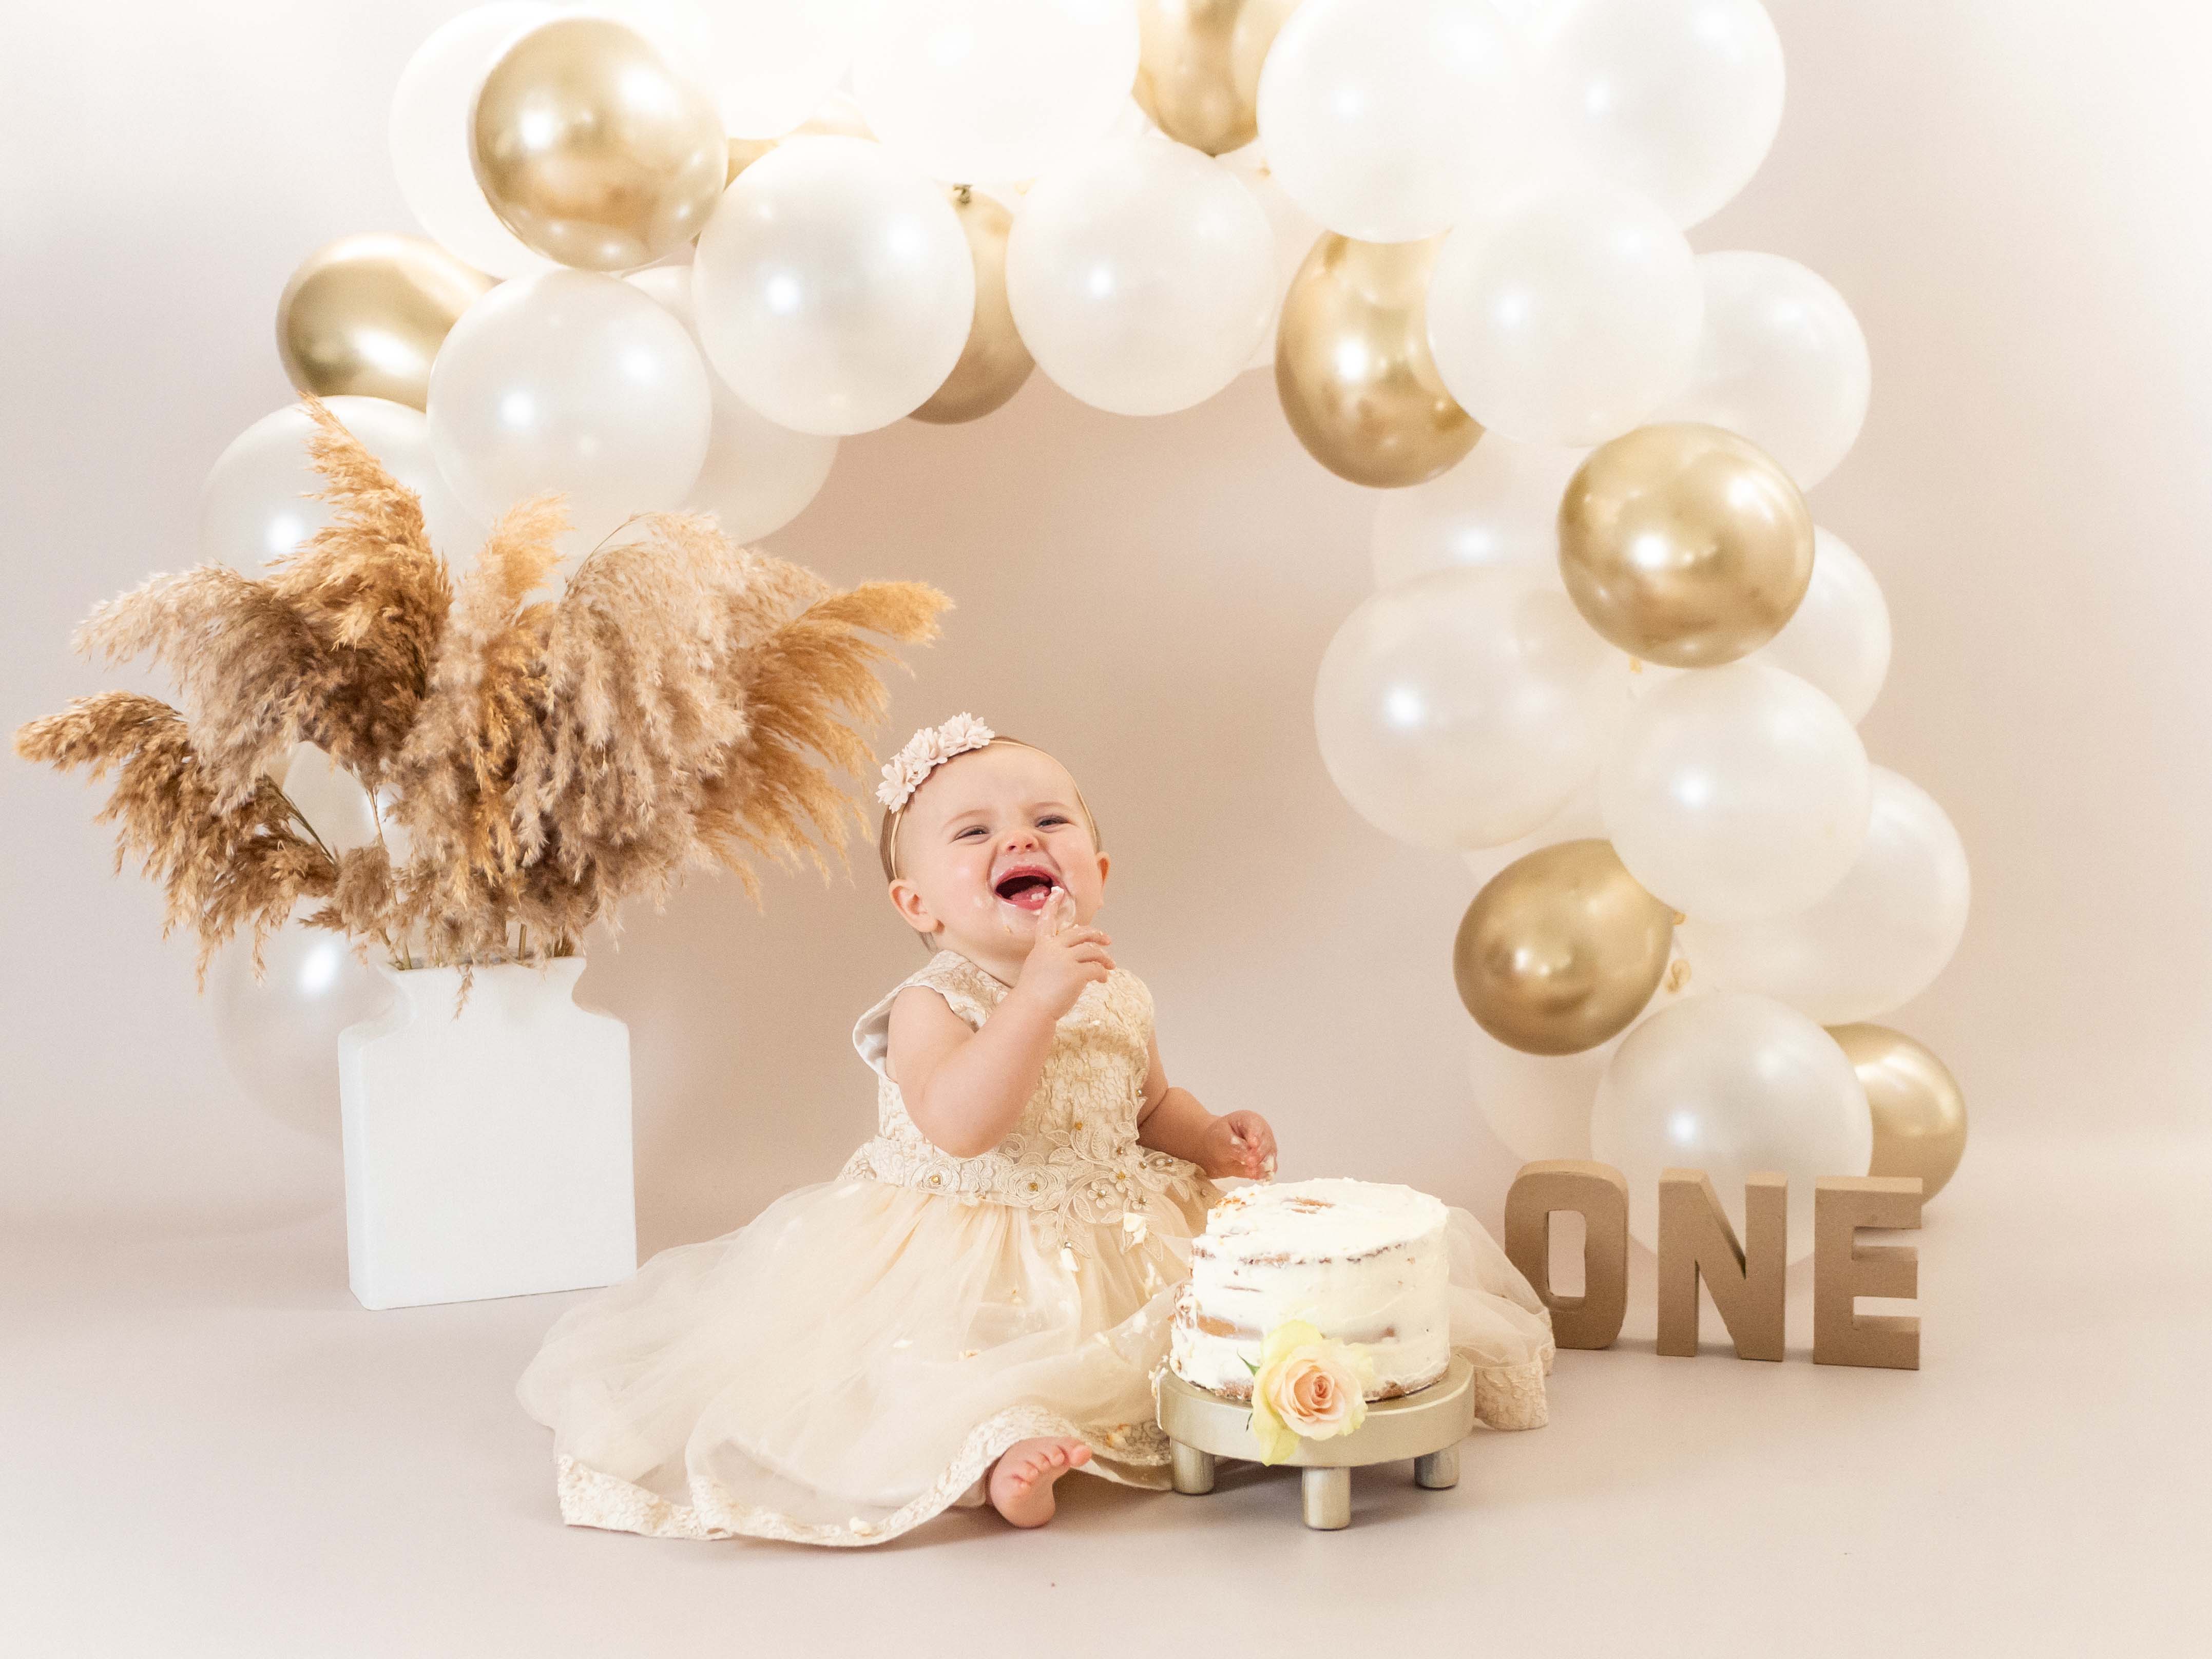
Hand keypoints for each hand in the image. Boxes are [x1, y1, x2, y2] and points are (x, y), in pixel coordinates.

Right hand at [1011, 888, 1112, 1019]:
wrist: (1031, 1009)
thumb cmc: (1033, 995)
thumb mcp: (1037, 969)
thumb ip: (1052, 959)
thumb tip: (1072, 959)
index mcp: (1042, 947)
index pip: (1046, 921)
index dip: (1052, 905)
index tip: (1058, 891)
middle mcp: (1054, 949)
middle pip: (1080, 933)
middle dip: (1096, 935)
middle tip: (1107, 940)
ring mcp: (1065, 960)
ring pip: (1092, 951)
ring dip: (1104, 958)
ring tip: (1110, 966)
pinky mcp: (1077, 973)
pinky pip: (1096, 968)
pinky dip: (1102, 973)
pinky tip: (1103, 979)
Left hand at [1197, 1110, 1276, 1180]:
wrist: (1217, 1149)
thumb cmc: (1219, 1138)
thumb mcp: (1221, 1138)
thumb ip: (1235, 1146)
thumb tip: (1249, 1157)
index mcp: (1250, 1120)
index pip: (1255, 1126)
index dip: (1255, 1135)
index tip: (1253, 1144)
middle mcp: (1263, 1133)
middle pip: (1266, 1143)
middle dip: (1259, 1154)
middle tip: (1251, 1162)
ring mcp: (1267, 1147)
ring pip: (1270, 1157)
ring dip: (1263, 1166)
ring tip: (1252, 1173)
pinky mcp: (1267, 1161)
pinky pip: (1269, 1168)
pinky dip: (1264, 1174)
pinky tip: (1257, 1178)